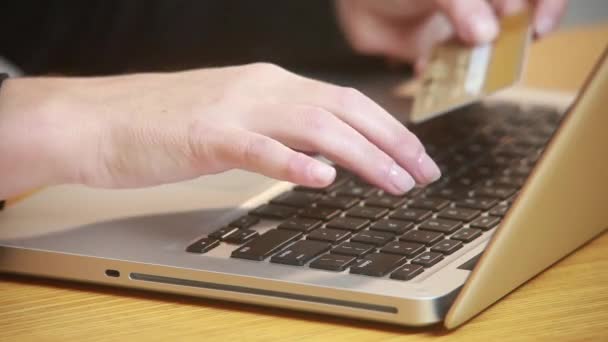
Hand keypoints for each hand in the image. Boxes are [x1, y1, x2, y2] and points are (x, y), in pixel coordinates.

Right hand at [0, 63, 440, 198]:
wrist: (97, 120)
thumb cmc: (164, 124)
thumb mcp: (235, 116)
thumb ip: (278, 127)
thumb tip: (322, 151)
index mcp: (269, 81)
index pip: (345, 100)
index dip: (389, 127)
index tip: (416, 155)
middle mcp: (260, 86)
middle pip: (344, 109)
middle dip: (393, 141)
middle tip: (425, 172)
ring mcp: (234, 108)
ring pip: (315, 126)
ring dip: (363, 156)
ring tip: (395, 182)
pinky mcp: (205, 136)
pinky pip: (259, 148)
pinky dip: (294, 163)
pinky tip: (322, 180)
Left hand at [336, 0, 567, 66]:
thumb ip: (463, 3)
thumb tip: (488, 33)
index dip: (547, 7)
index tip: (538, 29)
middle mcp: (479, 7)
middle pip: (512, 27)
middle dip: (506, 43)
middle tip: (493, 53)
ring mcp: (458, 31)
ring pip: (481, 55)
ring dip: (475, 65)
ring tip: (464, 70)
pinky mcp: (436, 54)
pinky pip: (448, 72)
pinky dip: (440, 74)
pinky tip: (425, 66)